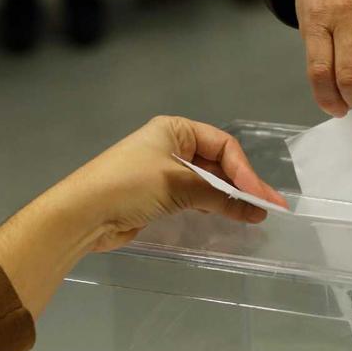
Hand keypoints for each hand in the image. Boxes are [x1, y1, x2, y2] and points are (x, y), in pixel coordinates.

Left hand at [27, 116, 286, 252]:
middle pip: (218, 165)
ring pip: (208, 184)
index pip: (223, 146)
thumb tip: (255, 209)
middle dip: (242, 186)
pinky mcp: (159, 197)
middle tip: (269, 209)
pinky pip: (195, 199)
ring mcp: (164, 173)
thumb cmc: (128, 186)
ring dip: (230, 199)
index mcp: (174, 130)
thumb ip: (219, 196)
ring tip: (255, 217)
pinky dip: (213, 208)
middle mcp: (171, 147)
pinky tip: (230, 219)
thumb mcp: (178, 184)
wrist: (82, 214)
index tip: (261, 197)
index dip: (245, 171)